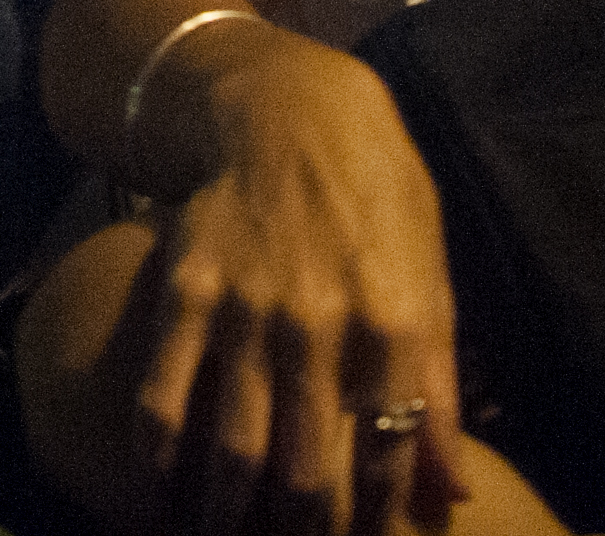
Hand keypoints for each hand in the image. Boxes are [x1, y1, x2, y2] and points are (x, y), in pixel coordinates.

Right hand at [125, 35, 469, 535]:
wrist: (293, 110)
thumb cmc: (380, 203)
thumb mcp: (434, 286)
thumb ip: (439, 395)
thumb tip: (448, 496)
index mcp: (396, 327)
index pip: (384, 462)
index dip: (367, 523)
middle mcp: (321, 326)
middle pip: (303, 470)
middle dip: (294, 533)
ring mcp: (246, 308)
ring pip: (230, 445)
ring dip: (223, 514)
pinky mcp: (186, 288)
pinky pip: (163, 388)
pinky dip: (157, 452)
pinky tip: (156, 488)